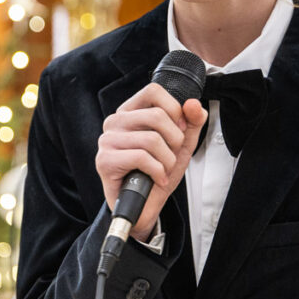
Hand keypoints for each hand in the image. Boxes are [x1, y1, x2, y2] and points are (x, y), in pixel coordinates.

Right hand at [96, 83, 207, 241]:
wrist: (144, 206)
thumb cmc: (158, 172)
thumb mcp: (181, 144)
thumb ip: (192, 122)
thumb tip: (193, 104)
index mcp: (131, 111)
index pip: (153, 91)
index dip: (174, 109)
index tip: (180, 128)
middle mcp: (116, 122)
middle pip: (157, 115)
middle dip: (175, 140)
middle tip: (171, 156)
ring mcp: (107, 140)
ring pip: (152, 139)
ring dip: (167, 160)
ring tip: (163, 170)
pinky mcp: (105, 161)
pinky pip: (141, 157)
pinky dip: (157, 171)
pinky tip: (156, 178)